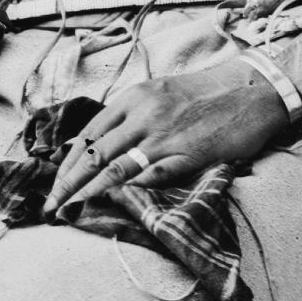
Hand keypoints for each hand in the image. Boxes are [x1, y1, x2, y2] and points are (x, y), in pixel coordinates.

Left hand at [47, 59, 292, 211]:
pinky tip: (116, 203)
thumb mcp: (158, 93)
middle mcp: (144, 115)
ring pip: (118, 168)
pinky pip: (155, 176)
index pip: (88, 134)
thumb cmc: (203, 94)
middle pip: (94, 154)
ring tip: (72, 210)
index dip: (66, 162)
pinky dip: (133, 190)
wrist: (250, 90)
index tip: (54, 183)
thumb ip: (128, 116)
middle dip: (68, 184)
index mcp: (133, 98)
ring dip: (90, 193)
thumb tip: (95, 144)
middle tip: (50, 206)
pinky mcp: (190, 154)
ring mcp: (166, 136)